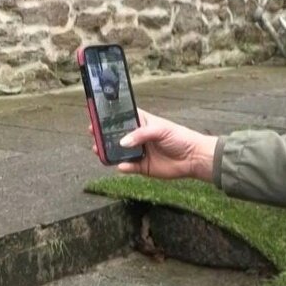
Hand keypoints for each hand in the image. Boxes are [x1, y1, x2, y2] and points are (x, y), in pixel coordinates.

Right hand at [90, 110, 217, 180]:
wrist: (193, 158)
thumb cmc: (180, 137)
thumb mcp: (161, 130)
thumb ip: (141, 134)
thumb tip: (123, 142)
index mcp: (142, 123)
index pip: (122, 118)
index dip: (109, 118)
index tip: (96, 117)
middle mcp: (137, 137)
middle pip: (116, 135)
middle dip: (104, 135)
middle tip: (93, 134)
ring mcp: (139, 152)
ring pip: (119, 152)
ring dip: (108, 151)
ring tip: (98, 149)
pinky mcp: (142, 167)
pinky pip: (128, 167)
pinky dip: (122, 167)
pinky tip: (119, 165)